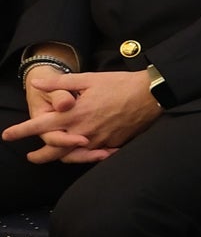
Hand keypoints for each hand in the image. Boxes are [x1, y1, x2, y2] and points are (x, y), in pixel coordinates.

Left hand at [8, 67, 160, 163]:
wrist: (151, 95)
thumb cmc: (119, 84)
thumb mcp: (88, 79)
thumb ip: (60, 83)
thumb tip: (37, 84)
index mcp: (75, 114)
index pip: (41, 126)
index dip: (21, 131)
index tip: (7, 135)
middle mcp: (84, 131)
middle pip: (54, 150)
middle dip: (39, 156)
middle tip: (30, 156)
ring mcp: (99, 140)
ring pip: (73, 156)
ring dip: (60, 158)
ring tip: (54, 156)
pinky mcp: (112, 144)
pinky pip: (93, 155)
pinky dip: (84, 156)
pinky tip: (81, 154)